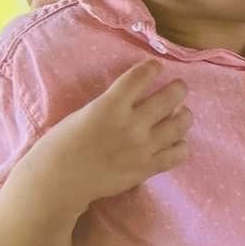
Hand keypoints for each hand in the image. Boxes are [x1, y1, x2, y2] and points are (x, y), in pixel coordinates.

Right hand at [37, 61, 189, 206]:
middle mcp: (131, 124)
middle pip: (170, 98)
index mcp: (110, 106)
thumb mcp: (86, 112)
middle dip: (179, 88)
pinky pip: (178, 154)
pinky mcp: (147, 168)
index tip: (157, 66)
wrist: (60, 179)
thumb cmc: (64, 143)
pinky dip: (181, 145)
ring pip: (180, 125)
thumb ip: (113, 105)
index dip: (152, 68)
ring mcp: (142, 147)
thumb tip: (139, 99)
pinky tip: (177, 142)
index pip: (140, 77)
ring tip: (182, 114)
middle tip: (180, 87)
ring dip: (184, 116)